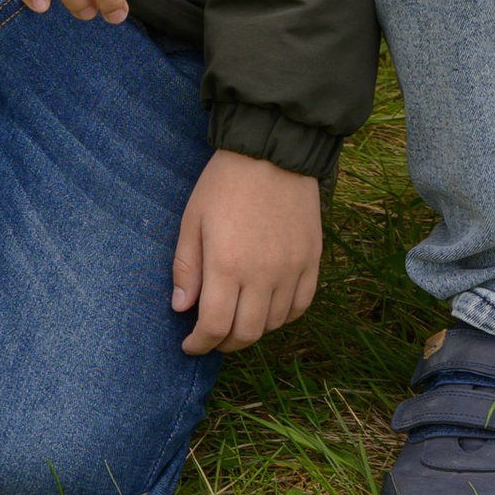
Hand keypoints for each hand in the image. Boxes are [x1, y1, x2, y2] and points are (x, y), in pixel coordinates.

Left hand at [172, 149, 323, 354]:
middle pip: (245, 334)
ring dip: (253, 330)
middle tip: (213, 335)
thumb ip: (186, 267)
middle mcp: (262, 274)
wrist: (272, 149)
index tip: (190, 344)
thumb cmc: (225, 182)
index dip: (199, 344)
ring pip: (273, 324)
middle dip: (224, 343)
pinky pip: (301, 305)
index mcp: (227, 265)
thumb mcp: (193, 219)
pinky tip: (269, 308)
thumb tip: (182, 309)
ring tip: (239, 318)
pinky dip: (283, 316)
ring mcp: (291, 268)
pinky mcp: (312, 259)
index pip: (214, 328)